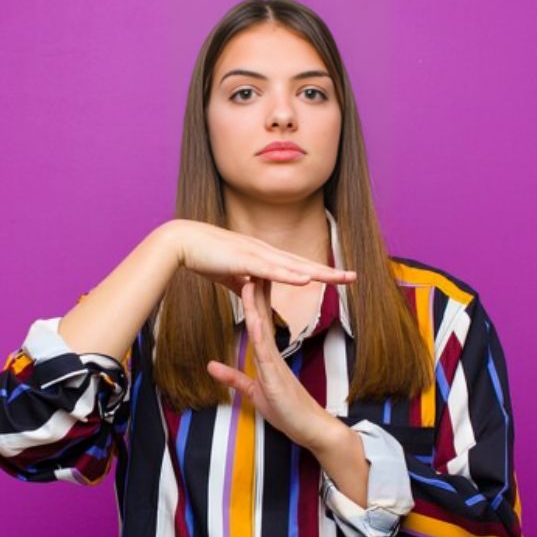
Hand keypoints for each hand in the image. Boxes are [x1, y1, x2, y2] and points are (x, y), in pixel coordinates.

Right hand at [162, 219, 355, 296]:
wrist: (182, 242)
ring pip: (293, 266)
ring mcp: (256, 254)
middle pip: (303, 264)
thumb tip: (252, 294)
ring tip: (340, 278)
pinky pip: (272, 269)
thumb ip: (243, 284)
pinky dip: (290, 274)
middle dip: (329, 271)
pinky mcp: (245, 260)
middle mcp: (264, 252)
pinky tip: (307, 279)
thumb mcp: (229, 274)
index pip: (296, 266)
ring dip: (318, 272)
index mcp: (262, 256)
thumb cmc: (203, 256)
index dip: (318, 272)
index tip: (337, 277)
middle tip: (354, 277)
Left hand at [204, 276, 339, 450]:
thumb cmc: (287, 412)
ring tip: (248, 278)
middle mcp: (273, 352)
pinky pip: (266, 351)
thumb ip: (234, 377)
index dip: (251, 295)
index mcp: (268, 353)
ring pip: (263, 327)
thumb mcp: (254, 392)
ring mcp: (276, 362)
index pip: (258, 317)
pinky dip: (259, 333)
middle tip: (246, 260)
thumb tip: (211, 366)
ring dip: (256, 303)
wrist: (312, 429)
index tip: (243, 271)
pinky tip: (254, 318)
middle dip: (254, 288)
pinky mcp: (277, 376)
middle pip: (261, 314)